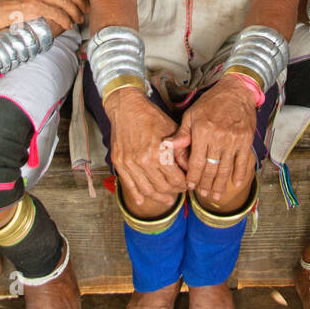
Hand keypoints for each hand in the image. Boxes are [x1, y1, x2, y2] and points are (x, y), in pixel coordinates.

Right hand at [104, 87, 187, 208]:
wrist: (126, 107)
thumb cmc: (151, 116)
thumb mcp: (173, 130)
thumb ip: (182, 151)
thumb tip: (189, 169)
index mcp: (160, 152)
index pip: (176, 179)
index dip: (185, 184)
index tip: (188, 184)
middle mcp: (144, 161)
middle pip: (163, 187)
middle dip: (174, 191)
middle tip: (180, 191)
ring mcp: (130, 163)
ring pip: (147, 190)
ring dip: (159, 197)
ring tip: (167, 199)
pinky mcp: (119, 163)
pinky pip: (128, 184)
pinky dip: (136, 195)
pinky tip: (142, 201)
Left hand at [177, 76, 257, 204]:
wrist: (236, 91)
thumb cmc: (211, 103)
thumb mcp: (192, 114)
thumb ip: (182, 133)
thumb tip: (169, 147)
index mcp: (202, 131)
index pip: (196, 161)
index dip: (193, 177)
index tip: (190, 186)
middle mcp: (218, 137)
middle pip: (210, 168)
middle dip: (205, 184)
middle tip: (203, 194)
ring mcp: (234, 139)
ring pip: (225, 168)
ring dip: (220, 184)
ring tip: (216, 195)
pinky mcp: (246, 140)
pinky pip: (242, 162)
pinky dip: (239, 175)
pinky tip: (236, 184)